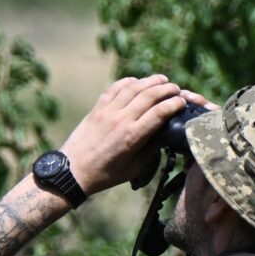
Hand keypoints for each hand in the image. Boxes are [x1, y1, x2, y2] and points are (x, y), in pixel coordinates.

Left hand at [58, 74, 204, 193]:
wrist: (72, 172)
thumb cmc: (104, 175)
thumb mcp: (132, 169)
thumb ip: (149, 152)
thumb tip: (162, 137)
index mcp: (133, 137)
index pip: (159, 113)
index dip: (174, 104)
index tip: (182, 102)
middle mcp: (121, 120)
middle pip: (149, 95)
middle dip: (166, 89)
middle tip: (176, 88)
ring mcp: (107, 112)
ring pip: (132, 88)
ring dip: (150, 81)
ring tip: (162, 79)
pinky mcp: (96, 109)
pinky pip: (114, 89)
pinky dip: (127, 82)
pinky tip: (137, 81)